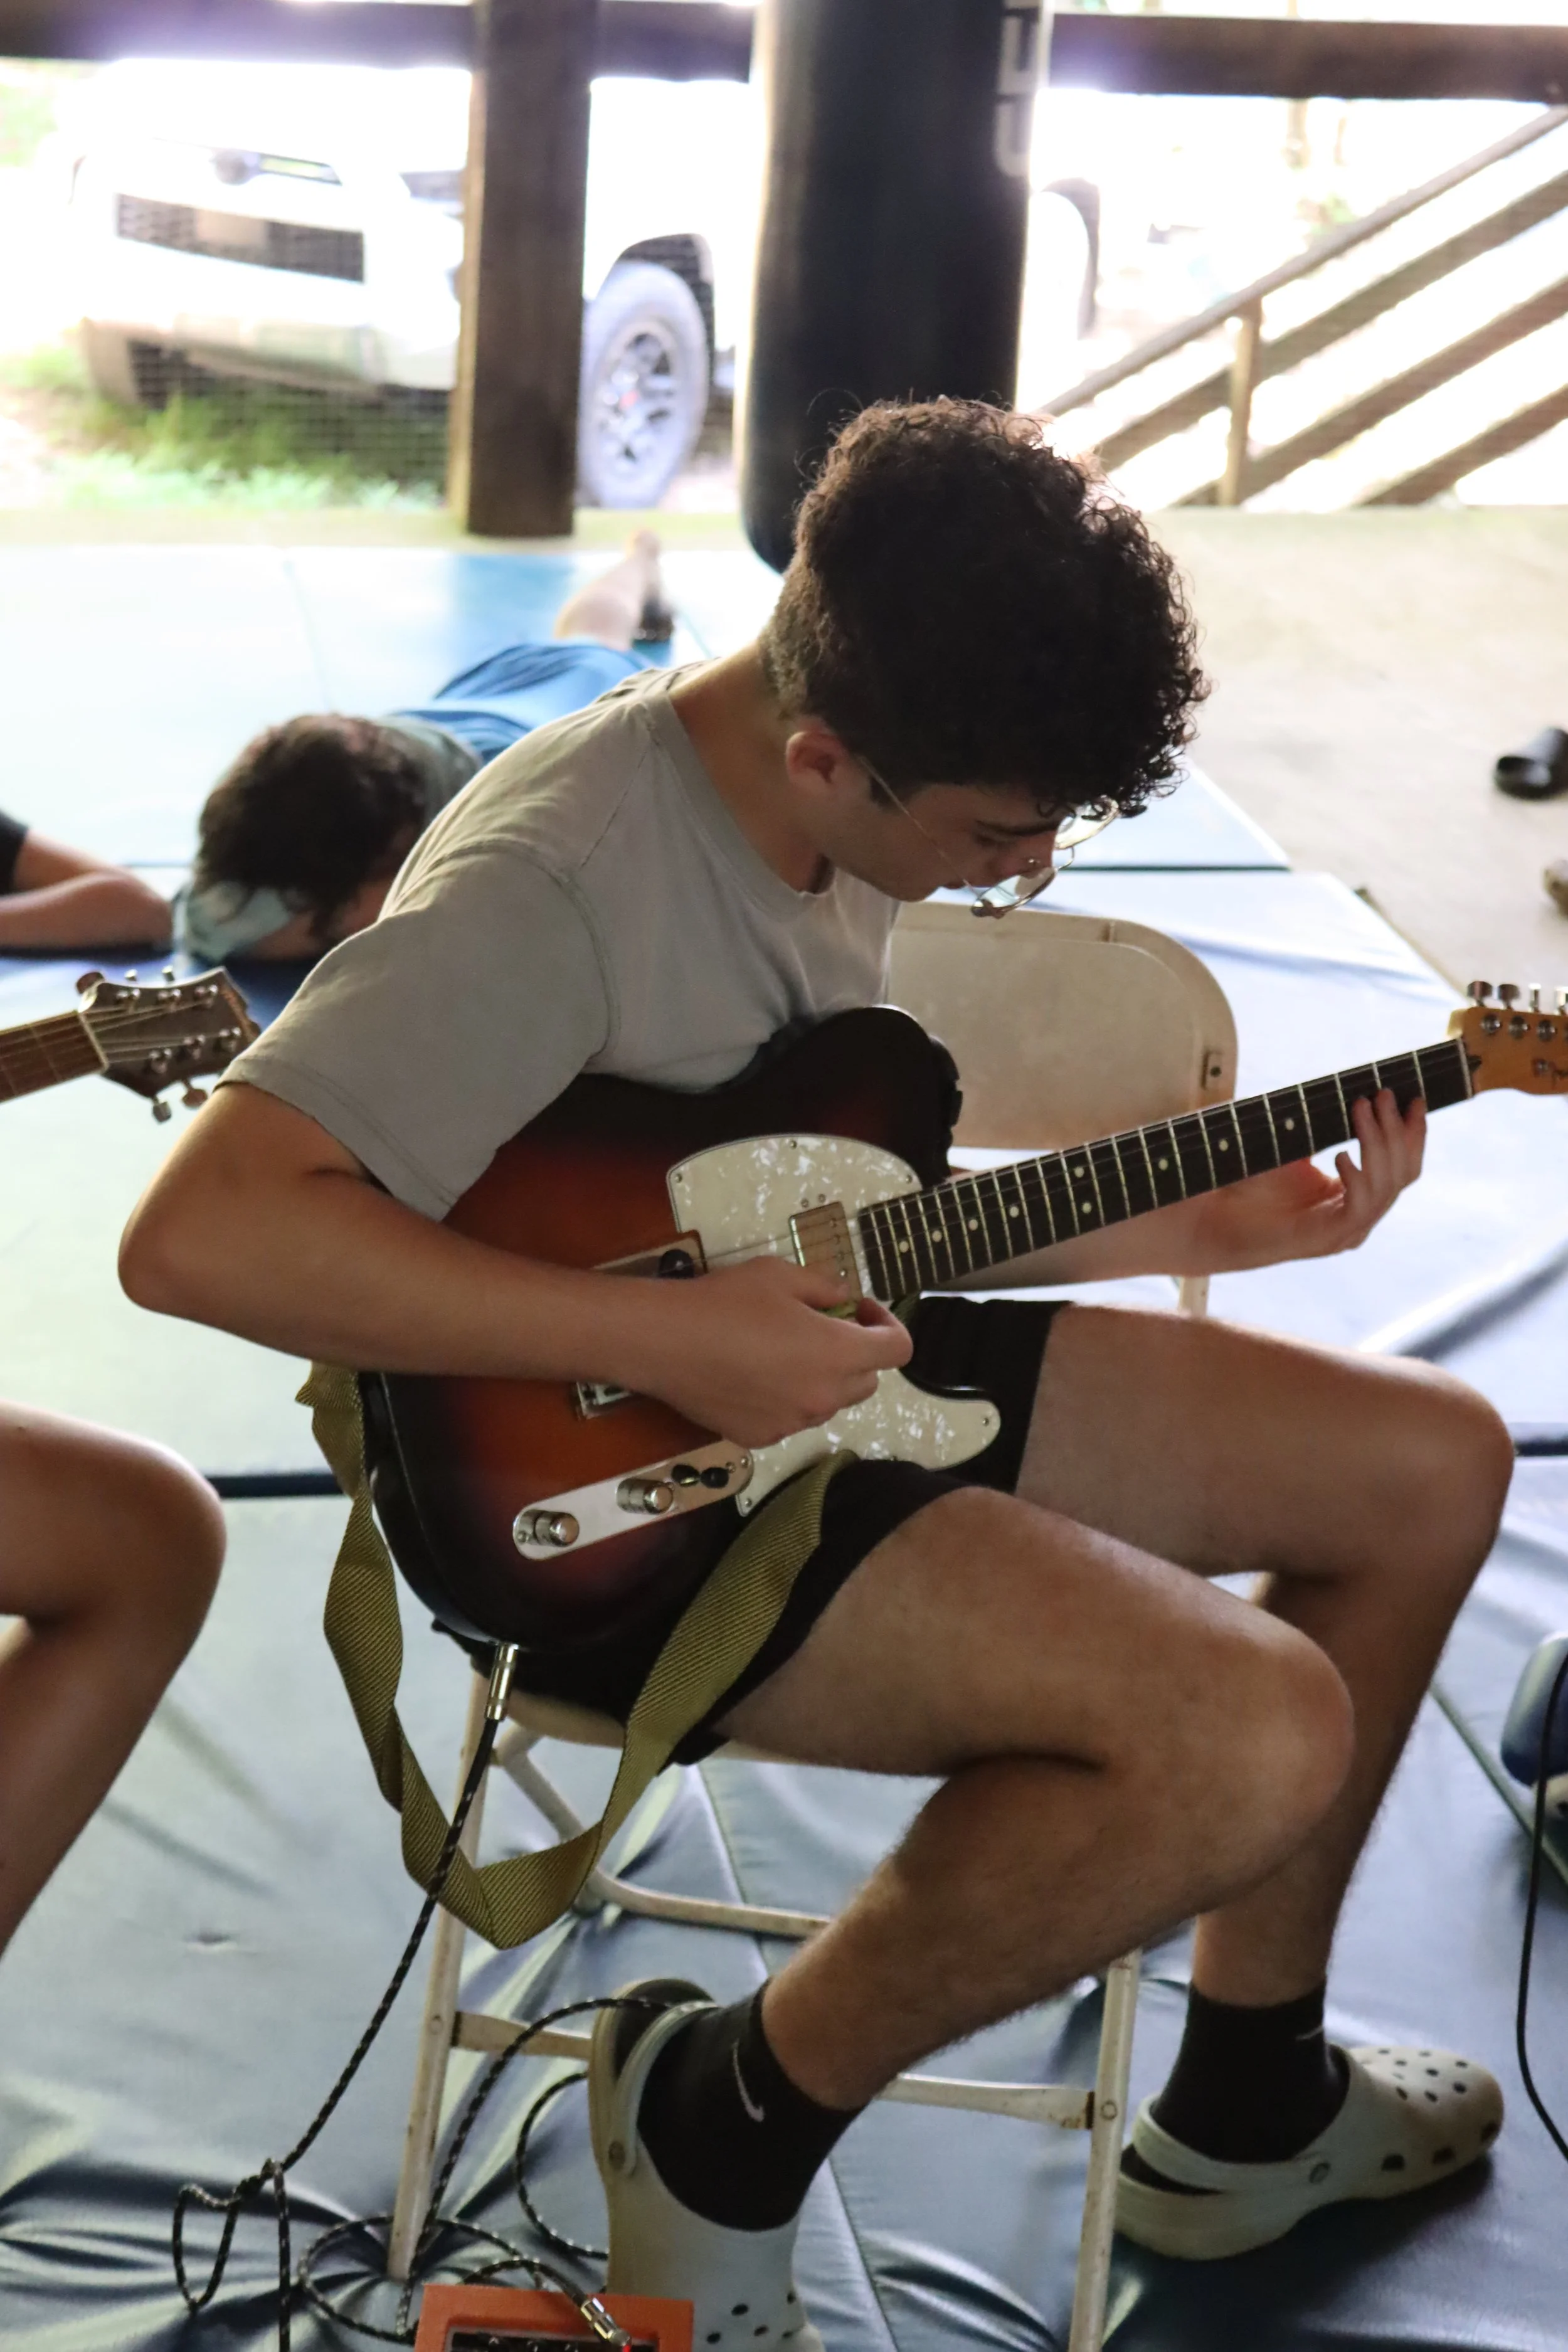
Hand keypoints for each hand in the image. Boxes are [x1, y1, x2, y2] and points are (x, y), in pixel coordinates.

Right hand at [613, 1256, 913, 1448]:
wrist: (663, 1342)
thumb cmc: (725, 1301)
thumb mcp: (781, 1274)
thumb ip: (827, 1287)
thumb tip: (846, 1299)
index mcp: (837, 1354)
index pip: (899, 1350)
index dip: (887, 1324)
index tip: (858, 1309)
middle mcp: (823, 1397)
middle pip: (868, 1381)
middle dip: (856, 1353)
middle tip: (822, 1326)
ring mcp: (793, 1422)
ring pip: (829, 1402)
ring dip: (822, 1378)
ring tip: (782, 1351)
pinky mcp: (762, 1437)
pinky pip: (792, 1417)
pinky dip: (787, 1398)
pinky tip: (753, 1375)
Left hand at [1190, 1088, 1425, 1272]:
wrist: (1216, 1219)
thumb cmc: (1250, 1183)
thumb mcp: (1294, 1146)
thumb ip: (1321, 1126)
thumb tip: (1347, 1088)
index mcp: (1358, 1194)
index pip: (1403, 1164)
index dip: (1413, 1132)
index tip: (1413, 1097)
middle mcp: (1360, 1215)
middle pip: (1403, 1172)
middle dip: (1396, 1130)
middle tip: (1383, 1095)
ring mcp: (1348, 1230)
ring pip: (1386, 1186)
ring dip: (1376, 1142)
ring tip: (1360, 1109)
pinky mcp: (1329, 1239)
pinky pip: (1360, 1207)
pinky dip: (1357, 1179)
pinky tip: (1342, 1155)